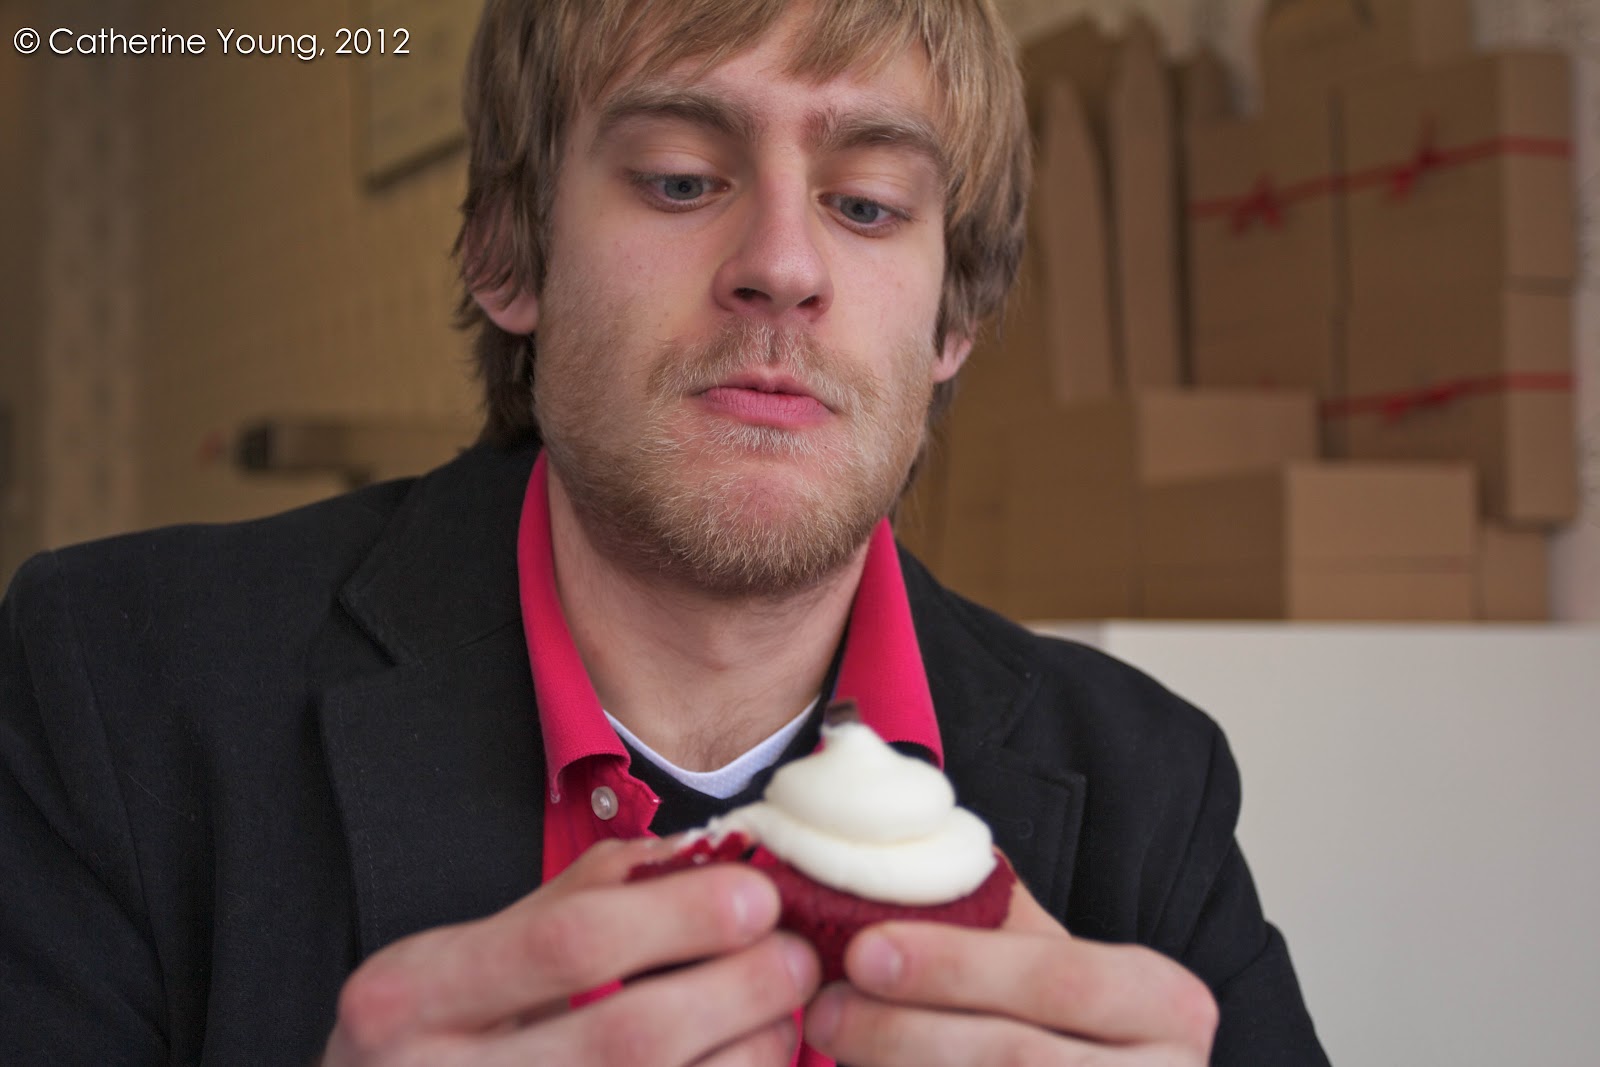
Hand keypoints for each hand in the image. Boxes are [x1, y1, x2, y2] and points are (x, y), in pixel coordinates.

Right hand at [322, 838, 820, 1065]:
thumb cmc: (420, 1047)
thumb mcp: (453, 963)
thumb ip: (565, 901)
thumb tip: (690, 853)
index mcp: (407, 996)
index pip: (566, 942)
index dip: (679, 915)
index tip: (756, 894)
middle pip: (628, 1038)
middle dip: (735, 990)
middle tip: (795, 955)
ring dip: (746, 1056)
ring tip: (783, 1016)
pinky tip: (750, 1066)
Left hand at [802, 880, 1216, 1064]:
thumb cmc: (1075, 1030)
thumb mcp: (1062, 967)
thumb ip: (999, 919)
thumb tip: (903, 858)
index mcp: (1166, 1003)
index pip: (1059, 979)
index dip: (958, 966)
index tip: (866, 951)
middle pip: (1021, 1058)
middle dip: (907, 1032)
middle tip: (826, 1008)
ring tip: (832, 1037)